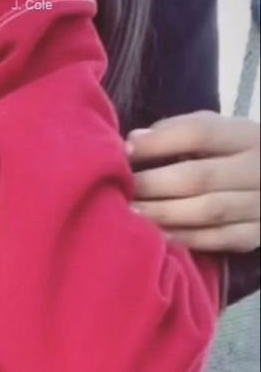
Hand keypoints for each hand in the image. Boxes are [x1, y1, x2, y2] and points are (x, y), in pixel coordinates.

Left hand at [127, 112, 259, 252]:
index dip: (159, 142)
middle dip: (154, 184)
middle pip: (200, 176)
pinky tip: (159, 236)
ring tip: (132, 214)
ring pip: (209, 211)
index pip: (201, 133)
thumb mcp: (217, 134)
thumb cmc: (231, 157)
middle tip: (123, 190)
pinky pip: (219, 239)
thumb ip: (179, 131)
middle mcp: (258, 169)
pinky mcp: (257, 235)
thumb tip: (134, 141)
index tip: (126, 150)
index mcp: (246, 136)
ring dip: (165, 213)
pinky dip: (186, 238)